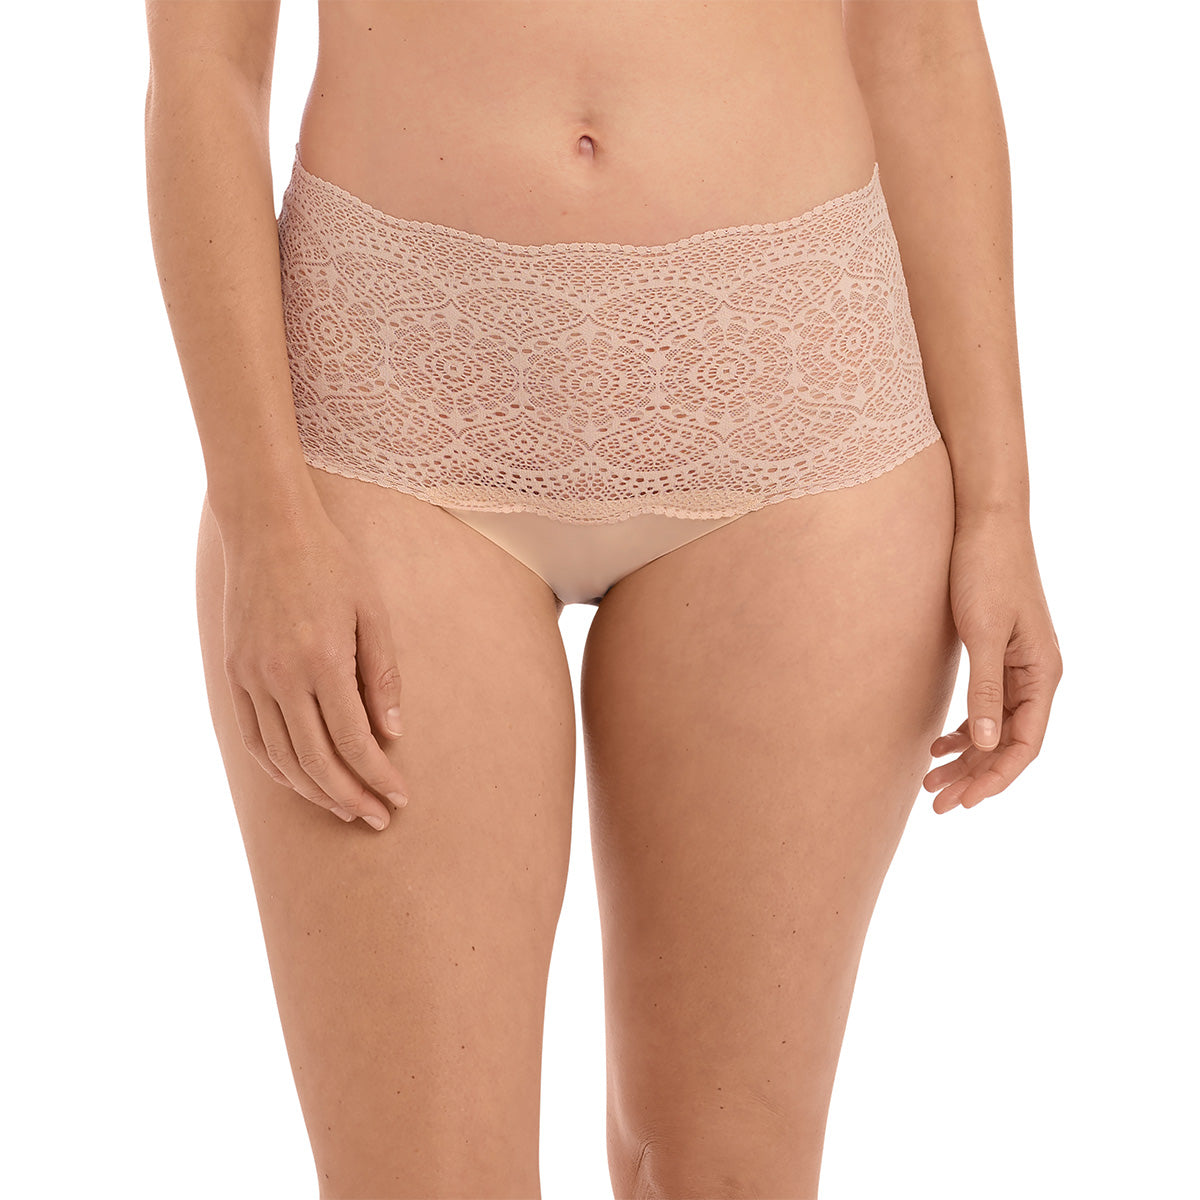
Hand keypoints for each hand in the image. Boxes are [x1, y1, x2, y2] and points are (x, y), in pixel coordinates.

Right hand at [218, 497, 411, 830]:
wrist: (268, 526)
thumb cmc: (332, 563)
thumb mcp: (373, 612)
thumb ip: (382, 675)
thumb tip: (392, 733)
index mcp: (323, 659)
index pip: (354, 740)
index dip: (378, 775)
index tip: (399, 797)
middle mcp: (281, 676)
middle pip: (316, 760)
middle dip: (351, 796)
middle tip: (378, 818)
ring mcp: (251, 677)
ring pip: (281, 757)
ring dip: (315, 791)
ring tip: (345, 808)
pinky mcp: (233, 673)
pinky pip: (254, 738)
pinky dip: (278, 768)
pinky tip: (302, 782)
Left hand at [924, 512, 1062, 813]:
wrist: (985, 522)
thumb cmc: (985, 571)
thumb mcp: (982, 633)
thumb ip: (985, 689)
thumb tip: (983, 744)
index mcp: (1041, 673)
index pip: (1025, 744)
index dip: (995, 777)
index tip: (964, 801)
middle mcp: (1036, 675)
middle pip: (1009, 743)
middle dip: (975, 777)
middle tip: (937, 804)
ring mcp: (1018, 666)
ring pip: (994, 729)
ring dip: (965, 758)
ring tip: (929, 783)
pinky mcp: (997, 653)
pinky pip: (986, 707)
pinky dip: (962, 730)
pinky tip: (936, 745)